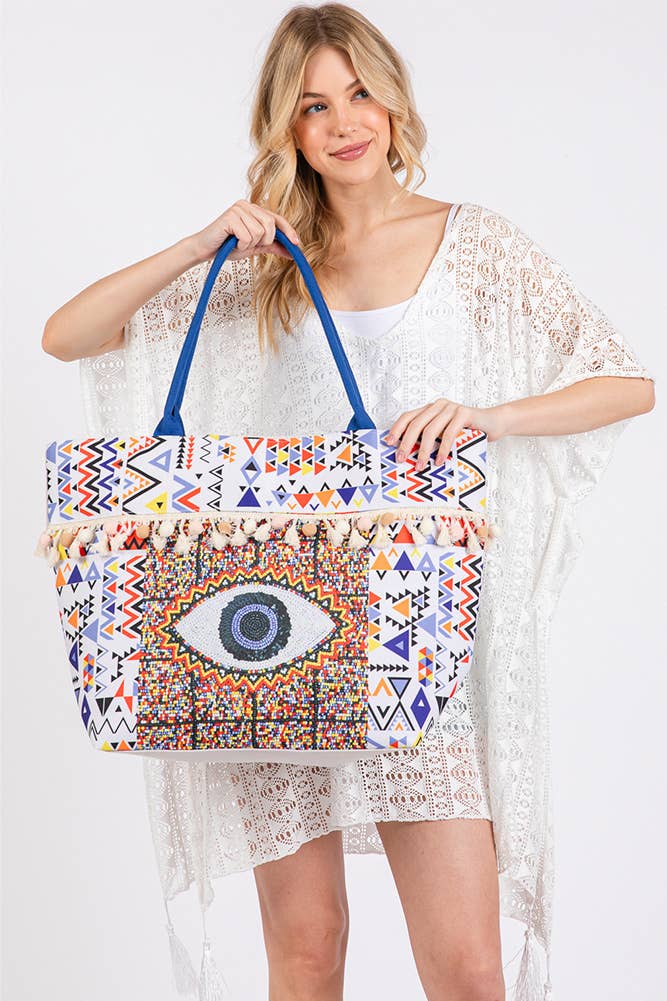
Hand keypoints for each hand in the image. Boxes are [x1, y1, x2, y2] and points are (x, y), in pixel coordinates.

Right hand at [189, 199, 300, 262]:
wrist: (206, 250)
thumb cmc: (228, 246)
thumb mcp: (254, 247)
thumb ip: (272, 246)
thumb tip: (292, 252)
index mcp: (254, 210)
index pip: (277, 219)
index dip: (288, 231)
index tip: (297, 244)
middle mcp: (247, 205)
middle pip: (271, 225)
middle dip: (264, 241)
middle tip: (249, 245)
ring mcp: (238, 209)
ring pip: (260, 232)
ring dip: (249, 245)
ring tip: (237, 243)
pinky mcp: (230, 216)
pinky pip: (248, 236)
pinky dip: (241, 245)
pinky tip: (232, 242)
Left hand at [385, 398, 505, 469]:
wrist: (494, 423)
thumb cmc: (468, 432)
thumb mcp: (445, 435)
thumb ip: (430, 438)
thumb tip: (409, 455)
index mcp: (430, 409)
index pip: (407, 417)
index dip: (396, 429)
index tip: (388, 444)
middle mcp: (438, 406)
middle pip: (415, 424)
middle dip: (406, 443)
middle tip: (401, 459)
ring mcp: (451, 408)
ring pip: (431, 430)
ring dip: (424, 450)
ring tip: (421, 466)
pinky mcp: (464, 414)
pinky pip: (449, 433)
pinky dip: (443, 449)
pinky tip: (440, 461)